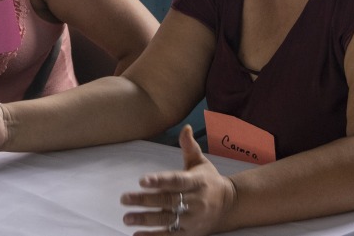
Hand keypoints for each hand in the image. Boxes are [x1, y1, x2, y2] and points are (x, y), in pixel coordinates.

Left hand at [121, 125, 235, 234]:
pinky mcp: (191, 234)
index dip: (160, 181)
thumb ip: (189, 147)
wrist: (229, 205)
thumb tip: (185, 128)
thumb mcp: (200, 162)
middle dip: (145, 200)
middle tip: (125, 198)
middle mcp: (196, 201)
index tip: (142, 180)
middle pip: (168, 201)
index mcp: (197, 182)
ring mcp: (193, 220)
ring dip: (145, 219)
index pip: (176, 181)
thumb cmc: (209, 180)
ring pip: (167, 220)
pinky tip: (137, 235)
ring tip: (127, 217)